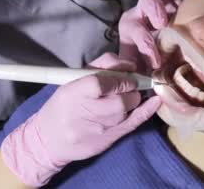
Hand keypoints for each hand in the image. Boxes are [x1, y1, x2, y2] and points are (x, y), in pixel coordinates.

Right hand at [0, 53, 161, 186]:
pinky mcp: (106, 140)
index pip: (100, 83)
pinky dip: (146, 112)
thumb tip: (127, 63)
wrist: (48, 141)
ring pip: (125, 111)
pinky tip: (155, 102)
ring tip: (126, 98)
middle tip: (128, 87)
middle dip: (129, 90)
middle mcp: (84, 112)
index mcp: (72, 93)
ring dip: (131, 100)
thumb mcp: (70, 82)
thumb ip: (98, 68)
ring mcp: (96, 129)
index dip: (118, 78)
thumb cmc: (60, 106)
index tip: (125, 74)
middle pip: (118, 99)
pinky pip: (132, 125)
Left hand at [118, 0, 180, 71]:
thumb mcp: (135, 74)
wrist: (155, 63)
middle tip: (162, 23)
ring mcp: (156, 4)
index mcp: (130, 30)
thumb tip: (128, 76)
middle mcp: (141, 13)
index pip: (136, 31)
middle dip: (153, 9)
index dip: (146, 44)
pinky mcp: (171, 0)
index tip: (156, 60)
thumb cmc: (145, 69)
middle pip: (144, 1)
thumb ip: (130, 75)